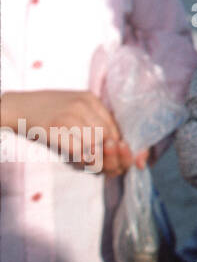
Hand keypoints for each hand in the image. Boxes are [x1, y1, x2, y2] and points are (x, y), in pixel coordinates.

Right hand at [1, 90, 129, 172]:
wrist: (15, 106)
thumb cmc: (45, 112)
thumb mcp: (73, 108)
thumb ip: (91, 120)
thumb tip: (111, 142)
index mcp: (90, 99)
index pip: (112, 124)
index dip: (114, 143)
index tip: (110, 154)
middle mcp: (83, 105)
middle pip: (106, 134)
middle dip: (107, 152)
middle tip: (102, 163)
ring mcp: (69, 115)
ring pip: (95, 142)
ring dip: (95, 157)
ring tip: (90, 162)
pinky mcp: (55, 128)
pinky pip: (78, 147)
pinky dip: (82, 157)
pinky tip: (81, 161)